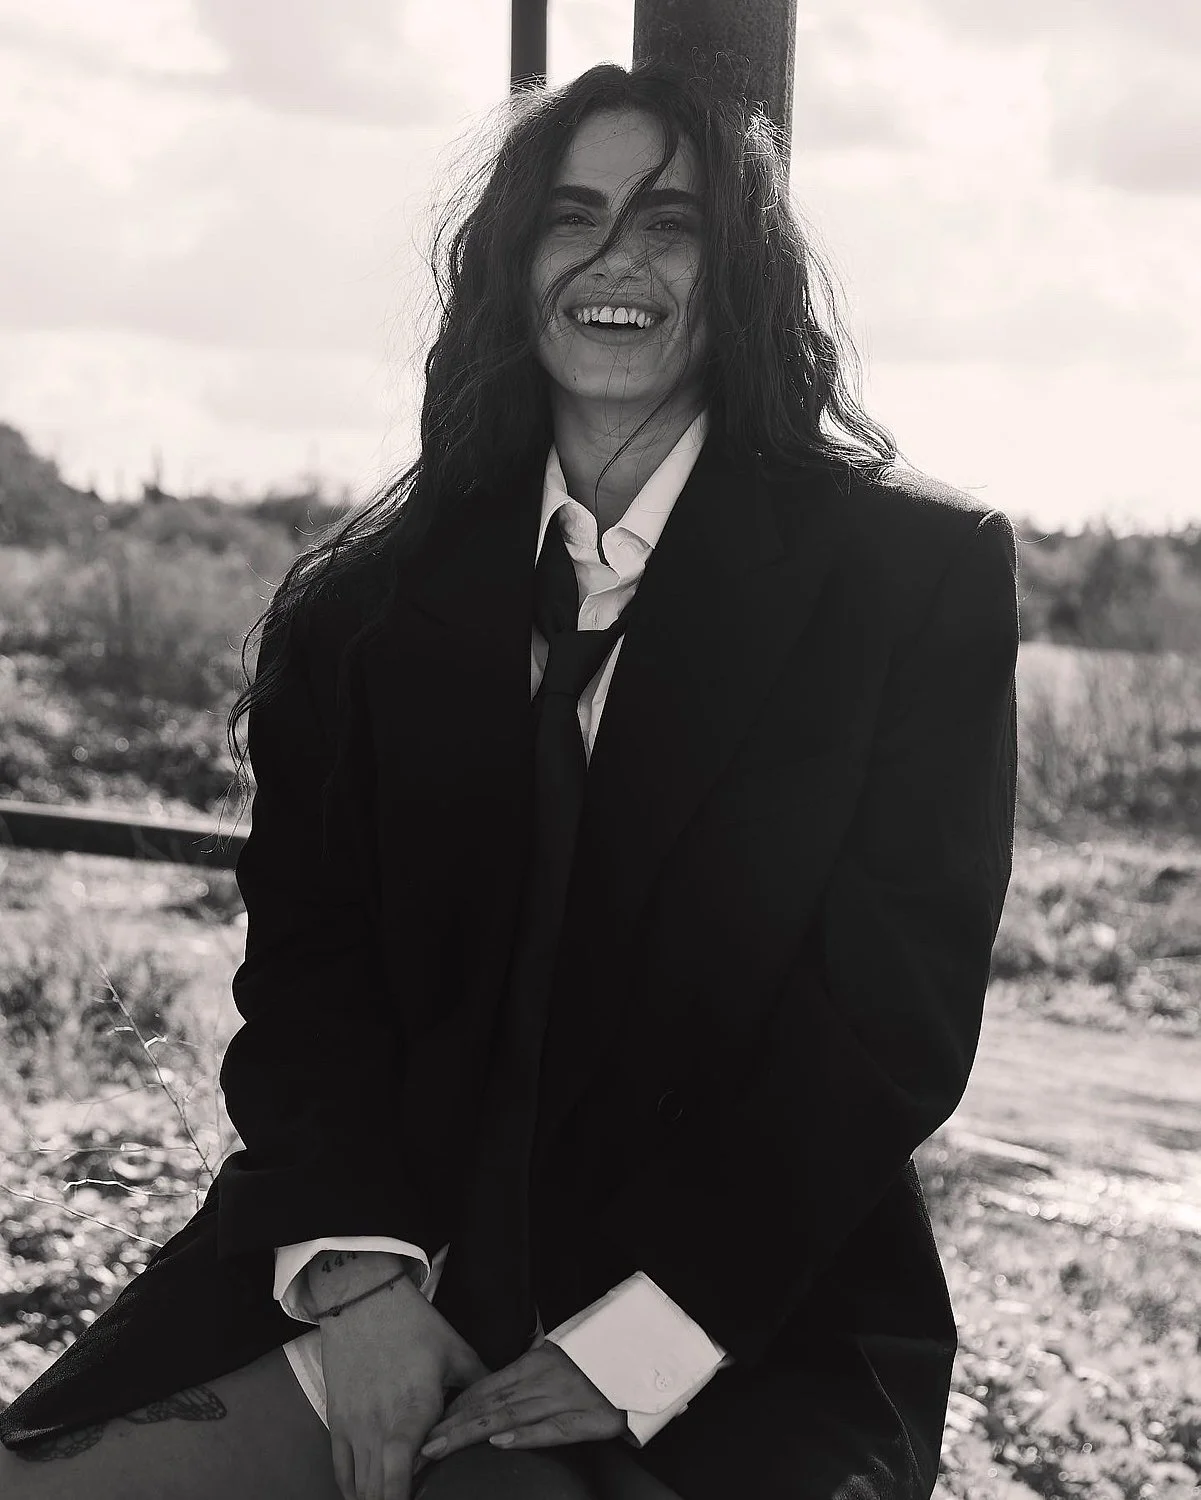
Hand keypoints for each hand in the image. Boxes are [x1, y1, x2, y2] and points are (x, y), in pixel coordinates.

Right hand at [320, 1274, 488, 1499]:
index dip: (404, 1499)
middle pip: (378, 1489)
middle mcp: (380, 1424)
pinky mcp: (337, 1419)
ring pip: (359, 1486)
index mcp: (414, 1408)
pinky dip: (353, 1489)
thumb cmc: (412, 1323)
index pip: (401, 1471)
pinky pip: (340, 1470)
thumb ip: (480, 1385)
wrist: (362, 1298)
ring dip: (376, 1499)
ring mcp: (354, 1424)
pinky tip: (368, 1496)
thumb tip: (504, 1406)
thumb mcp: (455, 1350)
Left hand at [417, 1342, 627, 1462]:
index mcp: (536, 1363)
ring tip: (442, 1447)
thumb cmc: (600, 1360)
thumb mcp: (559, 1359)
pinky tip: (499, 1442)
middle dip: (452, 1425)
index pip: (486, 1386)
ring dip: (471, 1433)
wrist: (643, 1358)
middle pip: (490, 1403)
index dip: (456, 1406)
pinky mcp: (589, 1419)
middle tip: (421, 1443)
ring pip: (510, 1415)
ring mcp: (565, 1398)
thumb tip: (494, 1387)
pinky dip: (524, 1436)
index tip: (428, 1423)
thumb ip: (528, 1371)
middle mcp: (545, 1379)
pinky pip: (552, 1429)